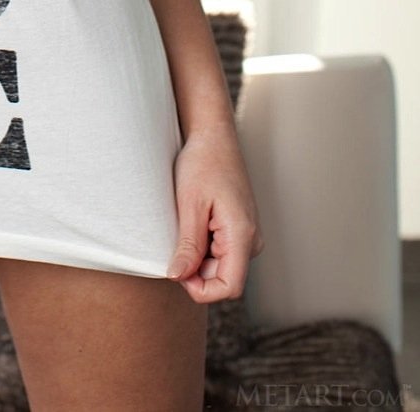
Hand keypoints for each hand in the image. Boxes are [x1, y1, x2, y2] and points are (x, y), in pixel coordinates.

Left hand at [167, 125, 264, 301]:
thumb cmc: (202, 163)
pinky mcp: (240, 229)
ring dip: (199, 258)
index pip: (229, 287)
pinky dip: (203, 247)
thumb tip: (178, 277)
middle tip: (175, 242)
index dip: (201, 289)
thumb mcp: (189, 205)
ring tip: (185, 227)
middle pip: (223, 279)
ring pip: (221, 267)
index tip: (177, 270)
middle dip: (196, 272)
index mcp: (243, 235)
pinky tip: (192, 225)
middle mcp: (252, 240)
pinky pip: (222, 253)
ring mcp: (248, 235)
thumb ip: (188, 245)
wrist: (213, 137)